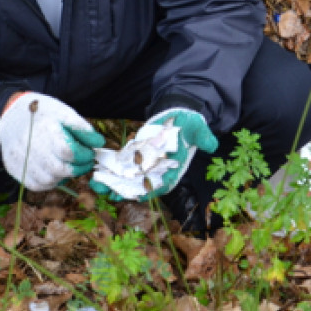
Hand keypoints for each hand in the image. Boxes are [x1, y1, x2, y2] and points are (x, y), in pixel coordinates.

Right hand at [0, 92, 104, 190]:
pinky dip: (50, 181)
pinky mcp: (14, 170)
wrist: (12, 116)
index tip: (90, 152)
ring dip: (65, 176)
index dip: (84, 155)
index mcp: (44, 130)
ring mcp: (20, 161)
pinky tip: (55, 170)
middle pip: (59, 169)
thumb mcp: (64, 112)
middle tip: (84, 162)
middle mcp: (29, 148)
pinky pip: (36, 185)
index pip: (69, 151)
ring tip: (69, 164)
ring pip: (49, 180)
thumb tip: (99, 143)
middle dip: (78, 168)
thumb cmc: (43, 114)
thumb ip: (82, 128)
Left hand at [90, 109, 216, 200]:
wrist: (179, 114)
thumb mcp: (198, 128)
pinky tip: (98, 172)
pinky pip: (123, 165)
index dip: (151, 191)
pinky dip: (112, 170)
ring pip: (128, 177)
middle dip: (125, 191)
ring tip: (98, 185)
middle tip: (110, 195)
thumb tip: (211, 145)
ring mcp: (146, 163)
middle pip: (141, 185)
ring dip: (113, 183)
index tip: (138, 195)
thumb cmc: (190, 123)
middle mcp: (158, 169)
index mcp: (174, 167)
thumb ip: (204, 137)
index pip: (163, 184)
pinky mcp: (136, 154)